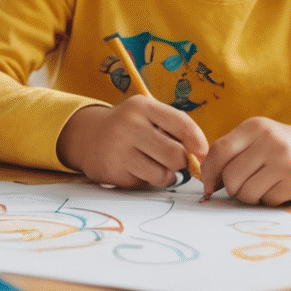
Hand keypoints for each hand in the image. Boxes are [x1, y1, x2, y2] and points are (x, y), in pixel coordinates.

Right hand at [57, 97, 209, 189]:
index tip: (200, 153)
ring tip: (154, 166)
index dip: (199, 143)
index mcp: (142, 107)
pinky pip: (145, 183)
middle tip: (173, 160)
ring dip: (165, 175)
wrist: (87, 136)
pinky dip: (146, 180)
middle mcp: (128, 125)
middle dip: (181, 162)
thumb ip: (175, 130)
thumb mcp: (148, 116)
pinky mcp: (112, 170)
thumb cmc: (130, 127)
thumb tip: (202, 157)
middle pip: (176, 155)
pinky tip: (135, 169)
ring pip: (163, 174)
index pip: (183, 125)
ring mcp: (118, 148)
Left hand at [199, 118, 290, 204]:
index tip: (208, 184)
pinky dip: (268, 199)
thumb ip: (230, 152)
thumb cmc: (278, 147)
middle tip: (240, 188)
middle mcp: (271, 141)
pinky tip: (278, 188)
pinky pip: (268, 200)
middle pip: (232, 176)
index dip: (209, 171)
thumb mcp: (255, 138)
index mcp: (255, 127)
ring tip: (261, 186)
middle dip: (231, 188)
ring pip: (248, 192)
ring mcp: (287, 162)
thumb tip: (205, 180)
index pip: (220, 150)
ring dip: (249, 196)